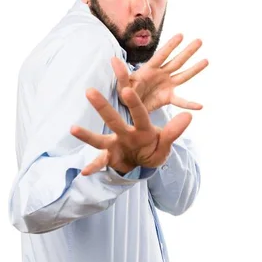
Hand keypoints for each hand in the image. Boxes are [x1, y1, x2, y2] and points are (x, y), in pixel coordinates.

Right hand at [70, 86, 191, 175]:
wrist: (143, 162)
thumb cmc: (153, 149)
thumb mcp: (165, 145)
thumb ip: (173, 132)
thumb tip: (189, 116)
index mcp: (142, 128)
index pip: (139, 114)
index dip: (134, 103)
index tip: (126, 90)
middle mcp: (125, 133)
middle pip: (113, 119)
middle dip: (102, 107)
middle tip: (89, 91)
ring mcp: (115, 145)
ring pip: (100, 139)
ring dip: (87, 135)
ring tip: (72, 129)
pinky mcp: (109, 157)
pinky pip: (99, 163)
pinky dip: (93, 167)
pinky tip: (84, 172)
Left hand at [111, 34, 207, 113]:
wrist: (128, 108)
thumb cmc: (124, 95)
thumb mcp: (122, 85)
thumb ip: (120, 74)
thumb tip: (113, 59)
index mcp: (149, 69)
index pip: (162, 55)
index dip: (171, 46)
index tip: (180, 35)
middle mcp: (161, 74)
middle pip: (177, 61)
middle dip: (188, 51)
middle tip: (199, 40)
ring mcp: (166, 85)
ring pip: (183, 74)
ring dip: (194, 68)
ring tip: (206, 60)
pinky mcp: (168, 97)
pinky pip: (181, 100)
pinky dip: (190, 104)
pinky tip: (200, 106)